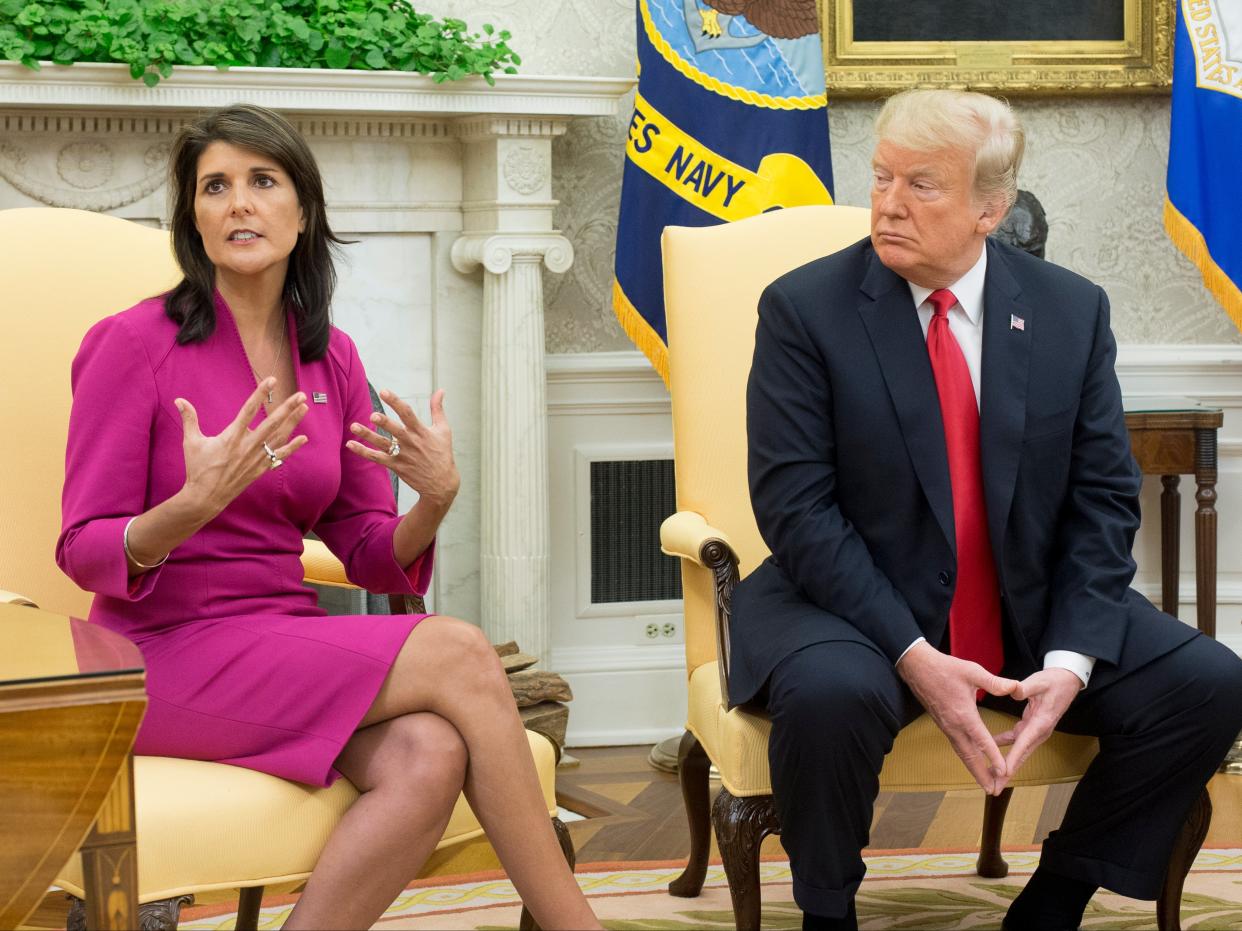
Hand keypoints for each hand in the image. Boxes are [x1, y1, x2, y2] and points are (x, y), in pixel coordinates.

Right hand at [176, 379, 308, 518]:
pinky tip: (303, 438)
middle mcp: (246, 446)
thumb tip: (179, 400)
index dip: (260, 394)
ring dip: (292, 422)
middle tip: (300, 395)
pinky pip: (278, 456)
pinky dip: (291, 447)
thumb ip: (189, 419)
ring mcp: (255, 458)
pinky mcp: (259, 468)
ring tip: (304, 408)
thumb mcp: (191, 442)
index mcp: (231, 437)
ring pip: (278, 437)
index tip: (271, 381)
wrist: (205, 497)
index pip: (248, 410)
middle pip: (271, 423)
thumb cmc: (198, 468)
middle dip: (287, 408)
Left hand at [347, 388, 459, 505]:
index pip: (408, 414)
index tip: (384, 391)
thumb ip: (438, 409)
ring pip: (383, 444)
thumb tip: (440, 390)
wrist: (441, 483)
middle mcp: (411, 443)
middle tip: (373, 415)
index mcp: (422, 432)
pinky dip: (363, 452)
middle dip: (385, 423)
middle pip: (395, 430)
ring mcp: (403, 455)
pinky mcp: (396, 466)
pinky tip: (350, 444)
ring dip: (368, 435)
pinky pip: (377, 458)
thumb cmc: (442, 453)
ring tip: (354, 426)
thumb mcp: (444, 429)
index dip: (396, 402)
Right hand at [896, 642, 1019, 794]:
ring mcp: (947, 727)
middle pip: (969, 756)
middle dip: (982, 774)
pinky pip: (957, 747)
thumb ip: (995, 682)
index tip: (1004, 771)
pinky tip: (973, 762)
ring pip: (962, 754)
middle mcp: (954, 725)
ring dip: (974, 770)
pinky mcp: (943, 725)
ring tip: (986, 784)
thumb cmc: (945, 668)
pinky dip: (967, 758)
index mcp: (963, 714)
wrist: (917, 668)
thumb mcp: (972, 671)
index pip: (981, 740)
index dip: (993, 756)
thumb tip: (1015, 688)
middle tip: (993, 790)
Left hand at [994, 668, 1080, 790]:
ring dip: (1005, 764)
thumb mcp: (1039, 682)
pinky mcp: (1031, 725)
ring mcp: (1035, 730)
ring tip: (991, 777)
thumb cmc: (1054, 681)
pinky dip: (1003, 744)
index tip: (1003, 773)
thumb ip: (1025, 688)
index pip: (1023, 744)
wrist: (1067, 680)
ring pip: (1018, 751)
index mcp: (1041, 723)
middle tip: (994, 788)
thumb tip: (1013, 691)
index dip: (1013, 759)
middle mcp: (1039, 731)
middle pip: (1021, 756)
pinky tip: (990, 747)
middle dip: (1008, 773)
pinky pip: (1015, 739)